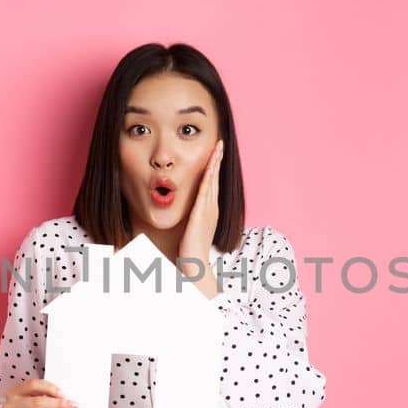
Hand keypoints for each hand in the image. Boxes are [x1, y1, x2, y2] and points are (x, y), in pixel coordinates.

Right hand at [2, 379, 77, 407]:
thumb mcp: (34, 402)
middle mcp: (10, 406)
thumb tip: (66, 398)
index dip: (49, 388)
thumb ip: (45, 397)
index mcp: (14, 392)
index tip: (63, 394)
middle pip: (36, 402)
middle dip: (57, 404)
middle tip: (73, 405)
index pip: (32, 385)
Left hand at [179, 139, 222, 296]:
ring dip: (215, 164)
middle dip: (218, 161)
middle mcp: (212, 208)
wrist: (195, 263)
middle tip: (220, 144)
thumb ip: (191, 219)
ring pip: (213, 182)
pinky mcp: (201, 214)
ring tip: (218, 149)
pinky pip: (206, 192)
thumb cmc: (191, 249)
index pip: (213, 184)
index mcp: (209, 210)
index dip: (214, 168)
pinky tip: (209, 167)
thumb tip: (186, 214)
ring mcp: (208, 210)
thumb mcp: (192, 229)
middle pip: (216, 179)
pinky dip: (209, 178)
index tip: (216, 154)